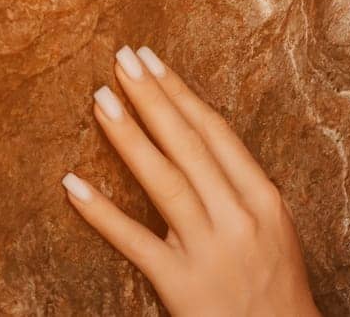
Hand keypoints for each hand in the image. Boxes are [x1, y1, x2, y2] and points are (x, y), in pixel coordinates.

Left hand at [61, 44, 321, 316]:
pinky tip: (73, 184)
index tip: (153, 61)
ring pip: (164, 181)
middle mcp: (239, 217)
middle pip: (189, 144)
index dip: (181, 93)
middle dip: (153, 97)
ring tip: (101, 99)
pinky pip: (134, 242)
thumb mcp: (274, 230)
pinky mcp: (181, 284)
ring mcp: (210, 250)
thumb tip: (197, 145)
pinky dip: (101, 212)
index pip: (216, 133)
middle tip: (122, 60)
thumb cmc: (276, 289)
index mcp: (265, 199)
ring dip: (129, 136)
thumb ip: (239, 191)